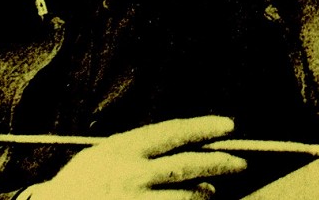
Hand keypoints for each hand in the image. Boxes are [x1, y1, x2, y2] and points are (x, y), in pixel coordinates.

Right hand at [16, 115, 246, 198]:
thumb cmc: (77, 185)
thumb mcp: (101, 156)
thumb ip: (133, 150)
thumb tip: (172, 150)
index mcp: (123, 149)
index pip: (172, 132)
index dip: (202, 128)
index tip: (227, 126)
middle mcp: (132, 173)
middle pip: (187, 165)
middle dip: (219, 161)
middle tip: (241, 161)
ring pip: (186, 197)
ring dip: (204, 194)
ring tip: (212, 191)